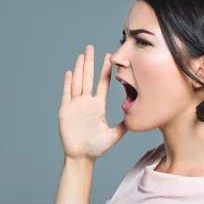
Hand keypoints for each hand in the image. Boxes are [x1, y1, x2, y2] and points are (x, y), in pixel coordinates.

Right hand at [58, 45, 127, 159]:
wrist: (81, 156)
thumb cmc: (96, 147)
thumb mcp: (113, 135)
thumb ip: (124, 126)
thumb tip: (137, 119)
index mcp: (98, 105)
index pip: (102, 83)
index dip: (105, 70)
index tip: (109, 57)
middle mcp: (87, 102)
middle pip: (88, 77)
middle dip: (90, 62)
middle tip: (91, 47)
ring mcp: (76, 105)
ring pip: (78, 82)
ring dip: (79, 69)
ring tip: (81, 55)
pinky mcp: (66, 111)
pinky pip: (67, 94)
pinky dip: (68, 83)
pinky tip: (70, 72)